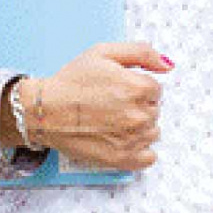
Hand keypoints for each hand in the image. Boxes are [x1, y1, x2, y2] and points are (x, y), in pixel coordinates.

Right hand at [22, 42, 172, 171]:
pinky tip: (122, 141)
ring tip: (113, 123)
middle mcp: (138, 115)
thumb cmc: (71, 82)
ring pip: (152, 132)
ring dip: (139, 128)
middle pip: (154, 111)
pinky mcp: (122, 159)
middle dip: (138, 107)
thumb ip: (142, 53)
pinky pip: (148, 157)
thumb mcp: (104, 53)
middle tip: (112, 106)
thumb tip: (168, 65)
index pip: (156, 90)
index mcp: (138, 88)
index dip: (137, 88)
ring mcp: (132, 139)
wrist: (43, 111)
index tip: (119, 90)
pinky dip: (139, 150)